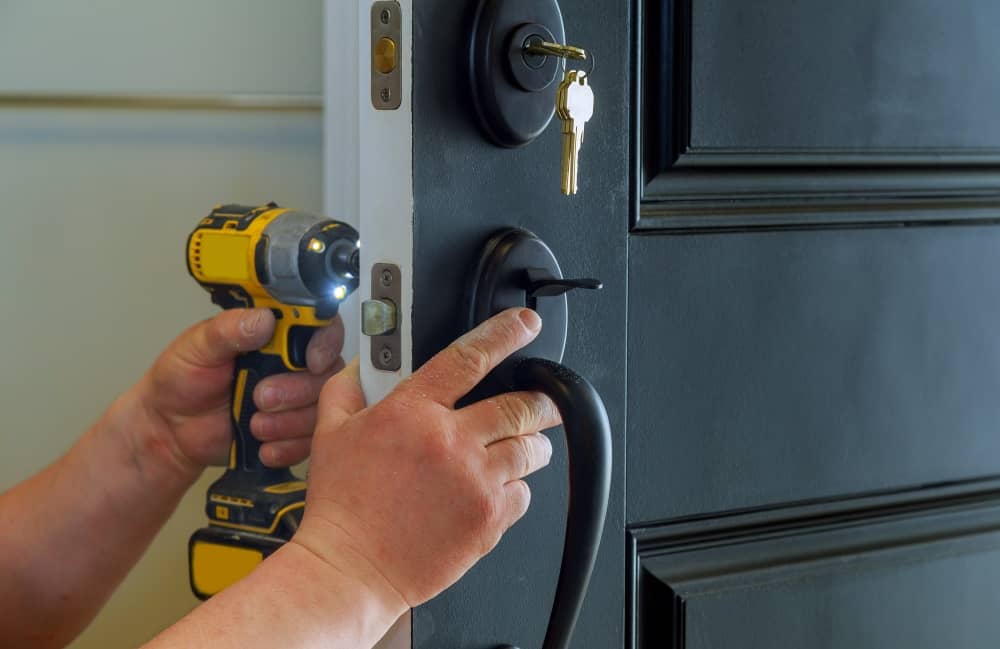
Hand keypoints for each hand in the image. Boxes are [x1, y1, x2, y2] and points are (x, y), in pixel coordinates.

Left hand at [135, 308, 345, 476]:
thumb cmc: (180, 381)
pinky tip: (262, 445)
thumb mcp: (197, 347)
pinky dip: (287, 446)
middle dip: (296, 391)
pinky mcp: (292, 430)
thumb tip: (263, 319)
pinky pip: (310, 440)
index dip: (325, 343)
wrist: (169, 430)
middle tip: (260, 397)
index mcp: (274, 333)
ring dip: (290, 422)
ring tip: (255, 425)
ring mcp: (295, 398)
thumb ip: (229, 329)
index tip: (310, 361)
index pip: (320, 326)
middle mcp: (291, 363)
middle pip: (327, 372)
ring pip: (321, 408)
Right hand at [292, 308, 560, 611]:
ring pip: (530, 449)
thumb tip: (362, 365)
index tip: (525, 325)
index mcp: (412, 411)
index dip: (504, 334)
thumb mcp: (329, 434)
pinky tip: (497, 490)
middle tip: (543, 402)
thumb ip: (347, 389)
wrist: (349, 568)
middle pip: (519, 405)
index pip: (469, 357)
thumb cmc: (340, 506)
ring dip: (532, 443)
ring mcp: (474, 481)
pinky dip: (518, 488)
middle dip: (540, 400)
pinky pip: (524, 493)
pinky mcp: (488, 519)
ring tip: (523, 448)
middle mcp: (450, 441)